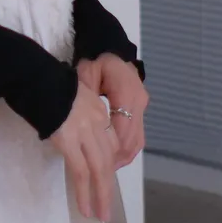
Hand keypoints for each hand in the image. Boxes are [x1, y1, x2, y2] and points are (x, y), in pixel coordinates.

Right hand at [47, 78, 126, 221]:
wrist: (34, 76)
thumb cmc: (45, 85)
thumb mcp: (70, 98)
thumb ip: (75, 116)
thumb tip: (68, 133)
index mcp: (98, 109)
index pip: (110, 143)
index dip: (108, 164)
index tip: (103, 180)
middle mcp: (97, 121)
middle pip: (108, 159)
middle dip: (108, 187)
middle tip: (107, 208)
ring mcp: (84, 131)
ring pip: (99, 169)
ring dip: (100, 194)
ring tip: (99, 213)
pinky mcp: (69, 141)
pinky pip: (81, 171)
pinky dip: (84, 191)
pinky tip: (84, 206)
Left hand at [78, 52, 147, 170]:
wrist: (112, 50)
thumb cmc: (97, 61)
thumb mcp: (86, 73)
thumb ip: (85, 95)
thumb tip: (79, 117)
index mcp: (127, 92)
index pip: (122, 128)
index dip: (111, 147)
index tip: (95, 160)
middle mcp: (139, 102)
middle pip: (131, 139)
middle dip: (115, 158)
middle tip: (96, 172)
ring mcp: (143, 107)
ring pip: (136, 142)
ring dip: (120, 157)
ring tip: (103, 171)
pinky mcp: (141, 112)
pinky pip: (137, 138)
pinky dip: (126, 151)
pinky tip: (113, 160)